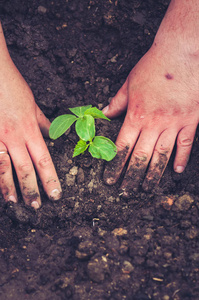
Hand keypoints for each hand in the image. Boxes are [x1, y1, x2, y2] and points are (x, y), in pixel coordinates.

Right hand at [0, 52, 61, 207]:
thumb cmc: (13, 88)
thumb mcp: (33, 105)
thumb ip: (42, 123)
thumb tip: (52, 135)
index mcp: (30, 130)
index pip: (44, 160)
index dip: (50, 179)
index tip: (56, 194)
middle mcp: (14, 138)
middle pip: (25, 169)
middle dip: (32, 190)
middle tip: (37, 206)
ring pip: (3, 169)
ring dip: (9, 188)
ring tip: (15, 202)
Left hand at [103, 38, 198, 196]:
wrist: (183, 52)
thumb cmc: (155, 65)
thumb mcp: (130, 83)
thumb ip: (117, 102)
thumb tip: (104, 112)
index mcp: (136, 115)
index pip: (122, 146)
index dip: (115, 165)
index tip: (110, 179)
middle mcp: (154, 123)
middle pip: (141, 156)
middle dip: (132, 176)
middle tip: (126, 192)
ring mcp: (174, 123)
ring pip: (162, 155)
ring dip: (154, 174)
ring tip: (147, 189)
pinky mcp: (190, 121)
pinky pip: (186, 144)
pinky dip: (182, 159)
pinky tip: (178, 171)